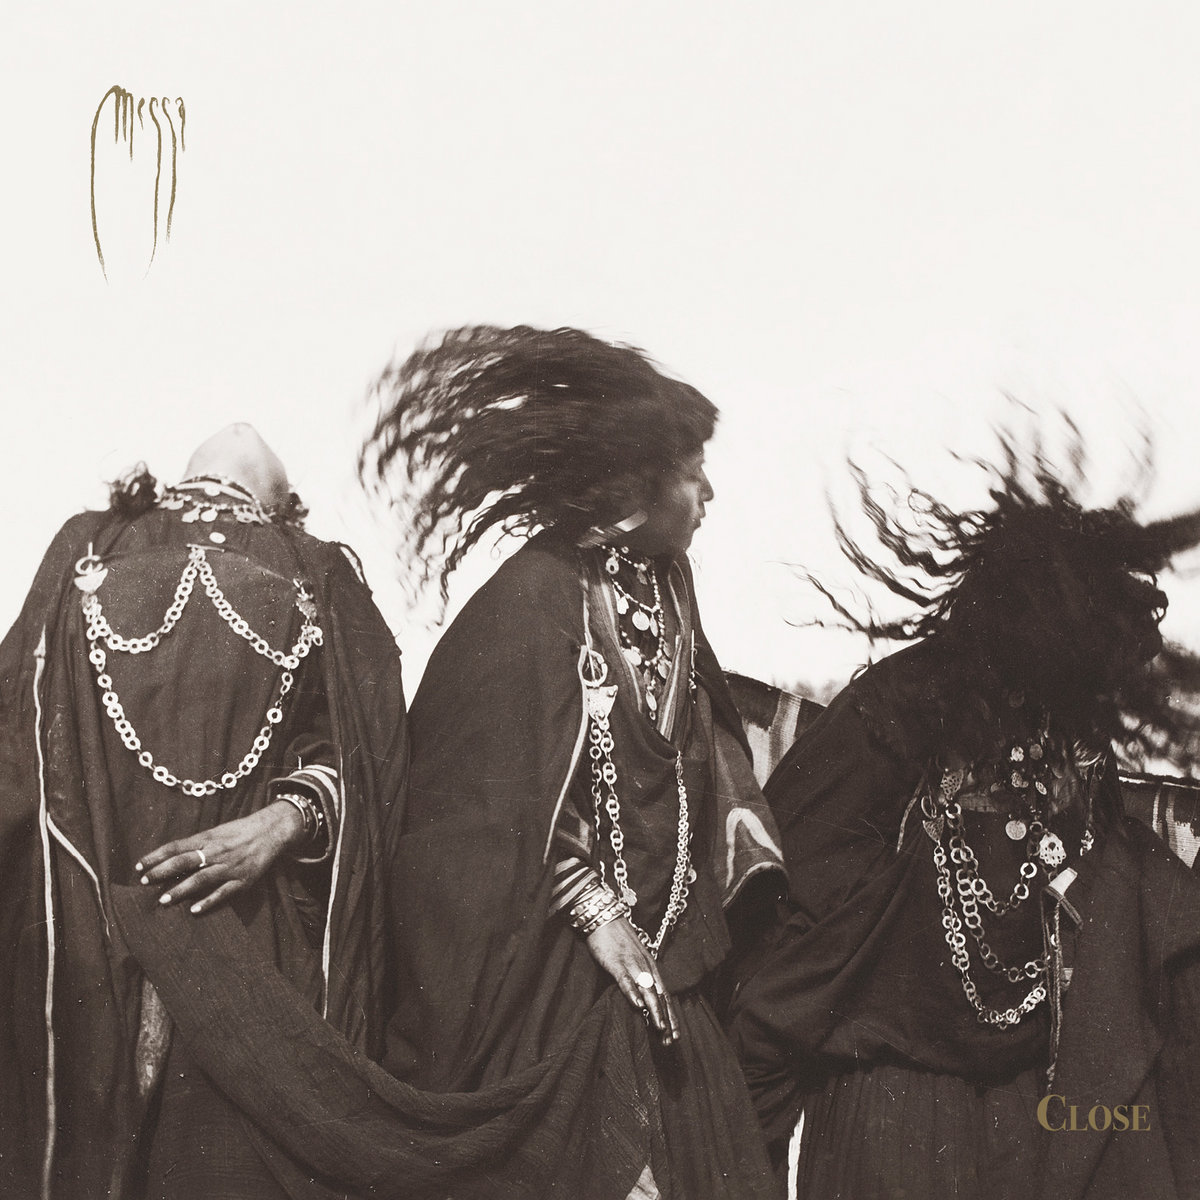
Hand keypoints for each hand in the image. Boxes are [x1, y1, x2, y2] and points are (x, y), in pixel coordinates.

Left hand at [135, 802, 306, 914]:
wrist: (270, 831)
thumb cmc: (239, 832)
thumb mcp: (216, 832)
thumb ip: (196, 845)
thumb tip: (171, 857)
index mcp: (207, 838)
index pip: (176, 846)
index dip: (157, 856)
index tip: (140, 866)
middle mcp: (216, 851)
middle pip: (185, 861)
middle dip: (163, 871)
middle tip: (145, 881)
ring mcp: (229, 866)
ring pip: (201, 878)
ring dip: (181, 889)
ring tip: (163, 899)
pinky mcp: (242, 879)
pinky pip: (223, 892)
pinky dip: (209, 901)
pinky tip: (195, 910)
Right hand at [586, 917, 680, 1045]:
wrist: (604, 916)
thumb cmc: (617, 939)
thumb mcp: (633, 958)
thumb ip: (639, 975)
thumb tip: (643, 998)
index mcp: (650, 966)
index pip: (664, 994)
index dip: (670, 1015)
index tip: (675, 1035)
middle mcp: (645, 966)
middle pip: (659, 996)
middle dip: (666, 1019)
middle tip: (671, 1040)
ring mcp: (631, 963)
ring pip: (647, 990)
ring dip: (655, 1010)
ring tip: (660, 1028)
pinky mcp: (616, 962)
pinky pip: (625, 979)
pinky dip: (632, 992)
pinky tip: (637, 1005)